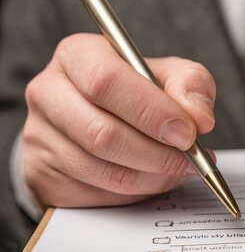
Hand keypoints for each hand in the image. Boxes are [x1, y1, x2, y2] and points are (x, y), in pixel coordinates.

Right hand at [22, 33, 215, 206]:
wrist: (99, 116)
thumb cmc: (137, 91)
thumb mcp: (170, 74)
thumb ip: (191, 85)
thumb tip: (199, 118)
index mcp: (78, 56)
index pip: (106, 81)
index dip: (152, 112)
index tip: (187, 133)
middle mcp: (49, 93)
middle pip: (102, 133)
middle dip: (158, 154)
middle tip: (190, 159)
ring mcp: (39, 136)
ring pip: (103, 171)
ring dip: (153, 177)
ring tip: (178, 169)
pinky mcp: (44, 175)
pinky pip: (97, 195)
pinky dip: (136, 193)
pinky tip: (153, 178)